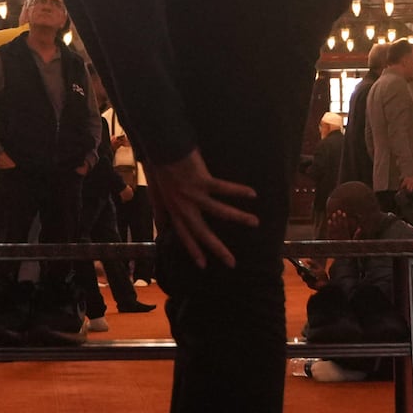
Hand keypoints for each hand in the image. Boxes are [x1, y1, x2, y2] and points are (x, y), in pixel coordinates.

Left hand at [149, 149, 258, 267]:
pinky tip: (252, 194)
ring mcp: (192, 194)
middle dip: (217, 249)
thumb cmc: (160, 166)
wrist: (160, 147)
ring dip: (238, 217)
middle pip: (202, 232)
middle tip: (232, 262)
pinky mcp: (201, 180)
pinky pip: (223, 189)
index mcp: (174, 209)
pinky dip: (238, 190)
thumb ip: (161, 210)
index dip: (193, 250)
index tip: (203, 265)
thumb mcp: (157, 193)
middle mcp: (183, 206)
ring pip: (218, 211)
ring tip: (255, 222)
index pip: (184, 235)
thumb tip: (161, 226)